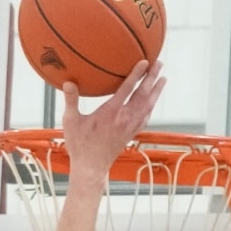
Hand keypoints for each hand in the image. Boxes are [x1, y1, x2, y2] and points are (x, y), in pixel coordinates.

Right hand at [60, 60, 165, 182]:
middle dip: (152, 78)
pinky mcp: (131, 134)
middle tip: (159, 63)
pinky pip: (145, 117)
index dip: (136, 74)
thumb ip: (71, 101)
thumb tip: (68, 82)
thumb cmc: (80, 146)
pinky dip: (151, 106)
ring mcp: (129, 127)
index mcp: (111, 113)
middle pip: (143, 94)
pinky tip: (153, 102)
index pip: (127, 89)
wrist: (91, 168)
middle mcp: (124, 118)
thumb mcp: (71, 122)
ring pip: (148, 106)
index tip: (144, 61)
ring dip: (156, 91)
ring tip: (163, 79)